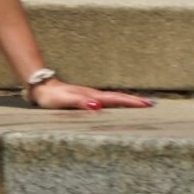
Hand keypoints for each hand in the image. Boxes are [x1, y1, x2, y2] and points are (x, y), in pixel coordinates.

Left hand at [24, 78, 150, 111]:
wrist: (41, 87)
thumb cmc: (51, 97)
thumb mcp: (65, 101)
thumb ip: (80, 103)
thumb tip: (97, 106)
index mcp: (92, 96)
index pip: (115, 99)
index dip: (131, 103)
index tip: (146, 105)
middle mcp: (94, 95)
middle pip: (118, 98)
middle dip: (135, 101)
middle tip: (151, 105)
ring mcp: (91, 96)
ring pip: (114, 98)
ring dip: (128, 101)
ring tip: (141, 105)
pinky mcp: (86, 98)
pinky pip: (106, 100)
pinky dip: (117, 102)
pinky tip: (118, 105)